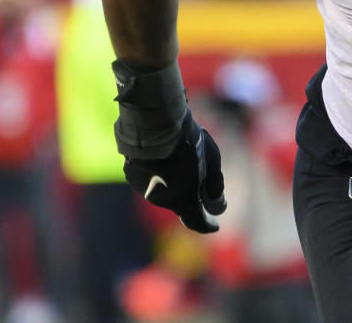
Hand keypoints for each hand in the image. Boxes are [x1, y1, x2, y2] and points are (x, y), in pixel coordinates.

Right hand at [122, 110, 226, 233]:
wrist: (154, 126)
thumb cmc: (188, 144)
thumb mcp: (212, 163)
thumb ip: (215, 187)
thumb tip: (219, 205)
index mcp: (182, 200)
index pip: (196, 222)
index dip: (207, 225)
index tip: (215, 225)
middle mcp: (161, 200)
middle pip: (180, 203)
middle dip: (191, 195)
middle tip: (201, 180)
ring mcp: (143, 188)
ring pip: (164, 189)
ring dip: (174, 181)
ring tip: (182, 157)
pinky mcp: (132, 175)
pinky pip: (150, 177)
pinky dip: (159, 172)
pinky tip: (164, 154)